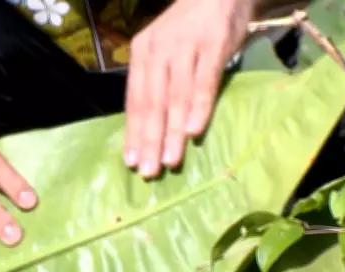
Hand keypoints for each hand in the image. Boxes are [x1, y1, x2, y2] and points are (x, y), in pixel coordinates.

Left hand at [124, 0, 253, 177]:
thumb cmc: (190, 27)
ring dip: (172, 132)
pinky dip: (198, 108)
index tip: (130, 162)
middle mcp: (158, 50)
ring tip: (169, 161)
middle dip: (149, 140)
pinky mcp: (213, 44)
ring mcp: (185, 47)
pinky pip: (204, 81)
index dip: (132, 133)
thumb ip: (156, 83)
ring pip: (175, 97)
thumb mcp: (164, 50)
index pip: (134, 101)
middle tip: (148, 171)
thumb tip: (148, 127)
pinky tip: (193, 132)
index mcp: (142, 54)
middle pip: (151, 103)